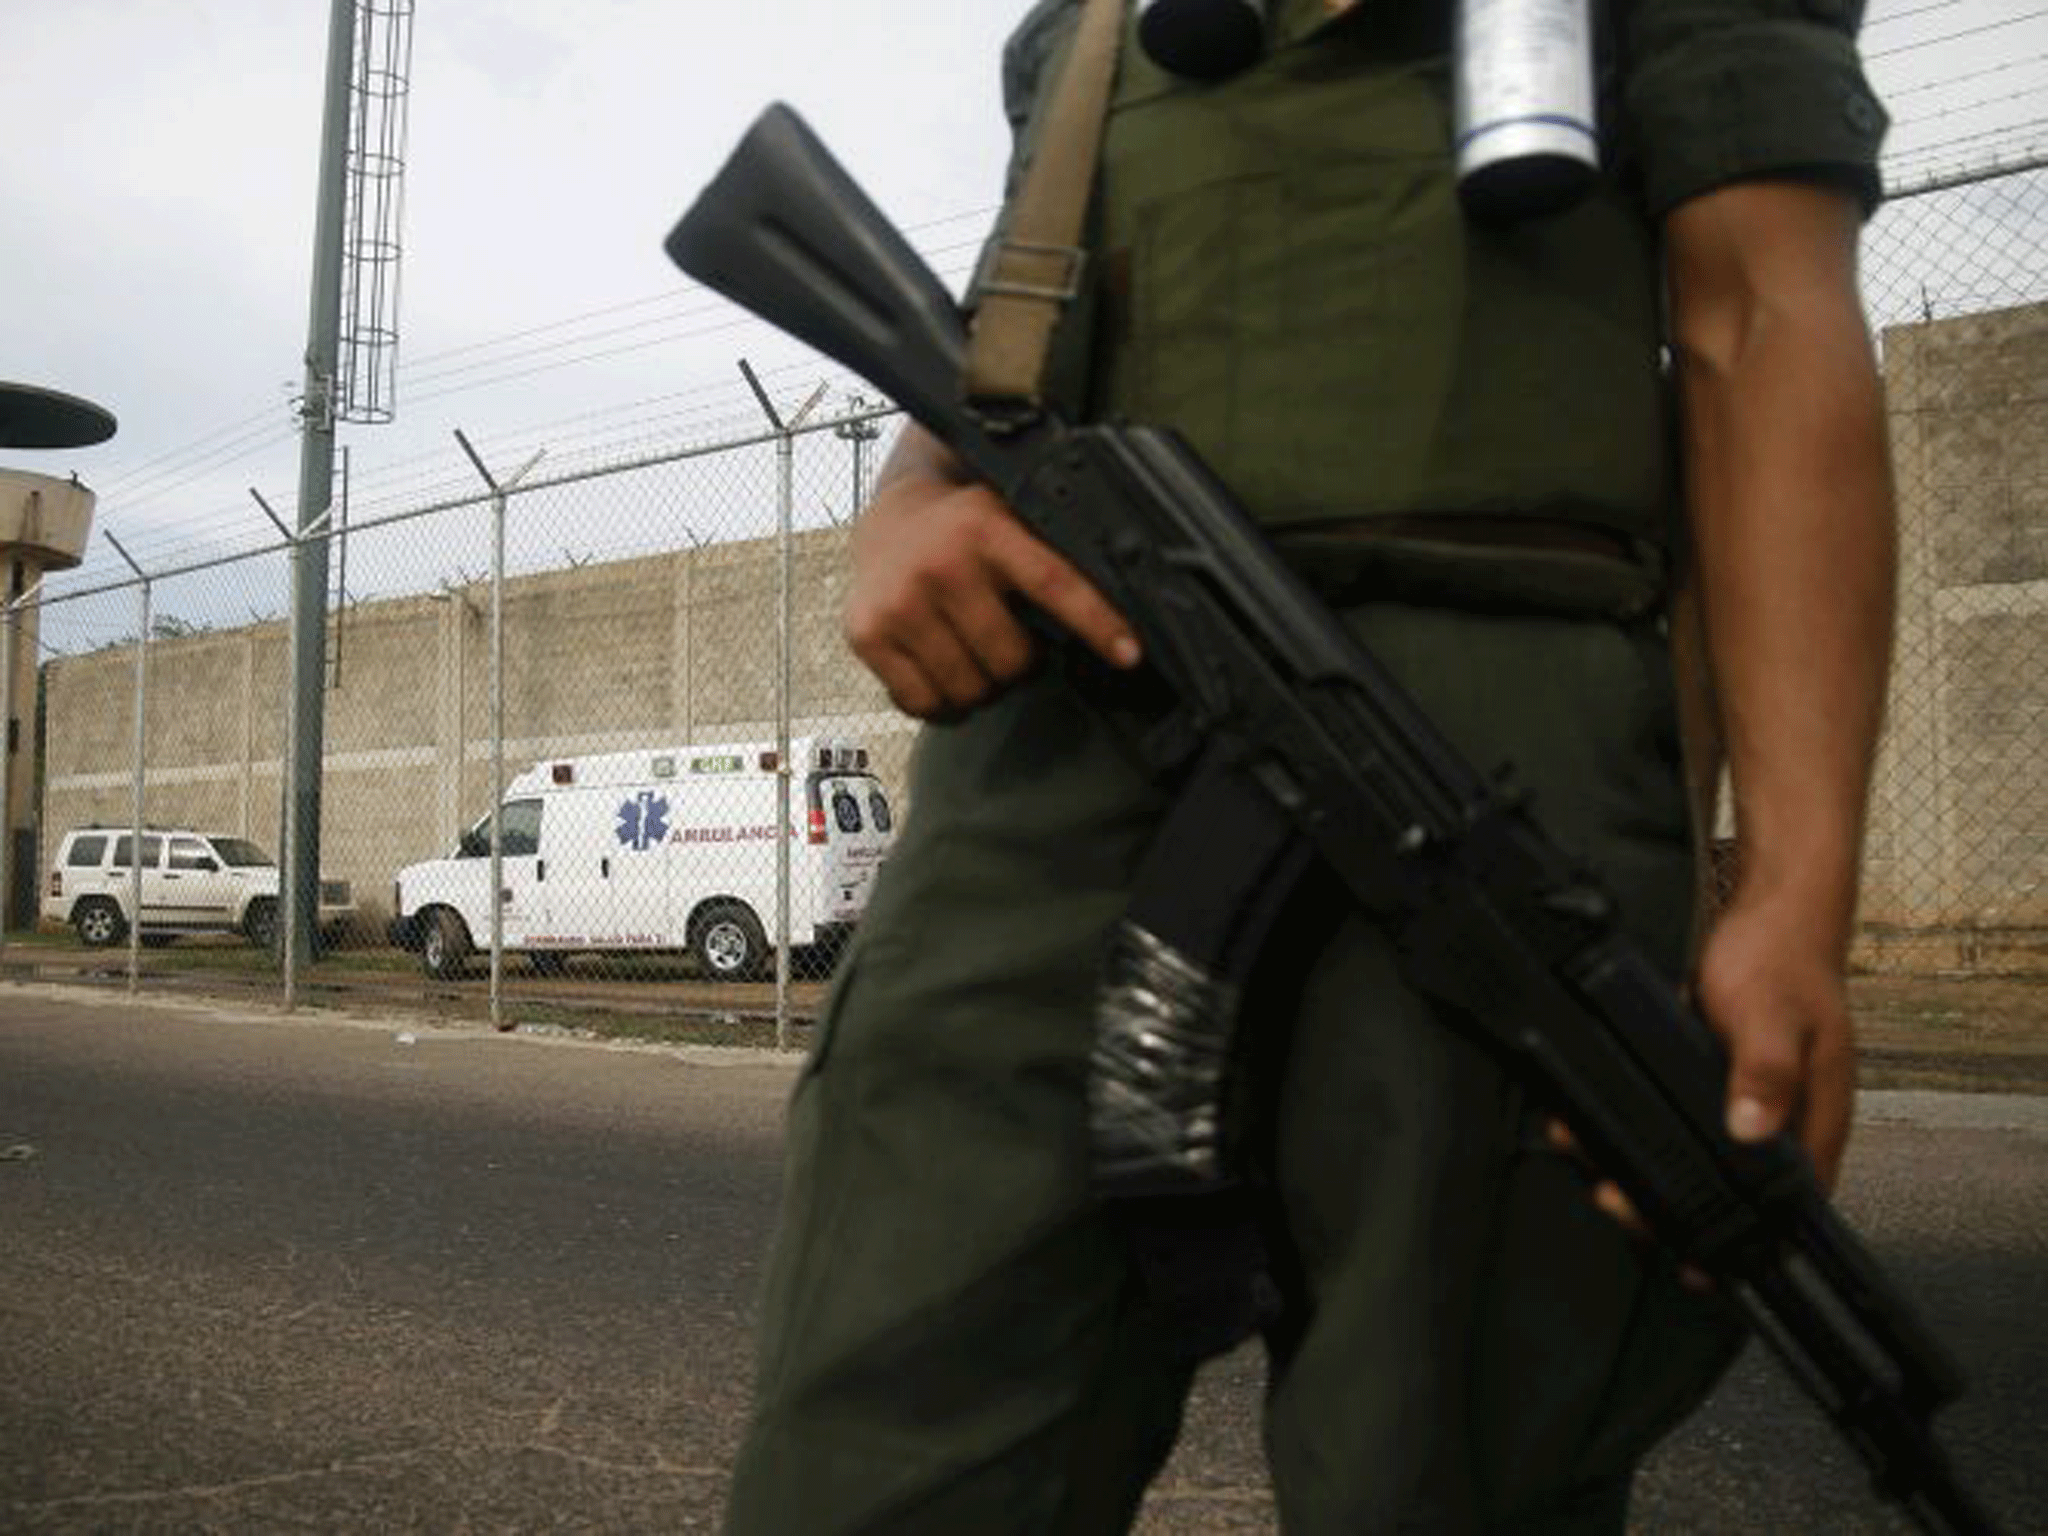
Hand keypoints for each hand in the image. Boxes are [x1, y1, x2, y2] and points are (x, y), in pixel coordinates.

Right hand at [843, 465, 1139, 719]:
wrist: (890, 519)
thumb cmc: (966, 531)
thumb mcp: (1010, 520)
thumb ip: (1052, 556)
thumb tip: (1118, 617)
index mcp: (986, 527)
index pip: (1053, 583)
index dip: (1096, 623)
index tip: (1130, 655)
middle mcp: (941, 564)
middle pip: (1011, 659)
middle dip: (1020, 661)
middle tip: (1010, 638)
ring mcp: (900, 603)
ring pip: (970, 689)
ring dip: (982, 683)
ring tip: (974, 649)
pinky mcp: (867, 635)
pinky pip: (924, 704)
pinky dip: (942, 700)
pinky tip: (941, 666)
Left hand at [1551, 883, 1857, 1255]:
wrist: (1768, 920)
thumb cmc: (1785, 966)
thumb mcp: (1774, 1017)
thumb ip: (1766, 1071)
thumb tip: (1751, 1127)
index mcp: (1811, 1125)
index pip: (1783, 1208)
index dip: (1742, 1245)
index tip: (1693, 1264)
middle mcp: (1778, 1127)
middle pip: (1728, 1196)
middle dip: (1668, 1211)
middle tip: (1617, 1204)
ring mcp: (1742, 1110)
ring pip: (1693, 1163)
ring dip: (1640, 1172)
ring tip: (1591, 1169)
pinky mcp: (1706, 1087)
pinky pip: (1669, 1123)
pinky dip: (1631, 1131)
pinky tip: (1589, 1129)